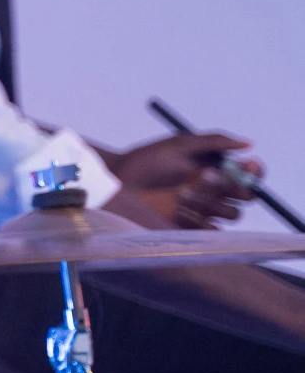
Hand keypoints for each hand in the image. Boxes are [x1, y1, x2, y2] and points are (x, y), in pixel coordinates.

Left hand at [107, 133, 261, 228]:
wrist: (116, 182)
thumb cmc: (145, 160)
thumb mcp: (178, 145)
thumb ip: (213, 141)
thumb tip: (249, 143)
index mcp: (216, 170)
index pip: (248, 175)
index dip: (254, 172)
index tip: (249, 165)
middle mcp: (214, 192)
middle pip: (246, 196)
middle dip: (235, 187)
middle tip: (208, 177)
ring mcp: (204, 211)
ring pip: (232, 214)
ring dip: (213, 202)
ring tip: (182, 192)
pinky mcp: (192, 229)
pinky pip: (212, 231)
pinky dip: (201, 220)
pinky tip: (179, 209)